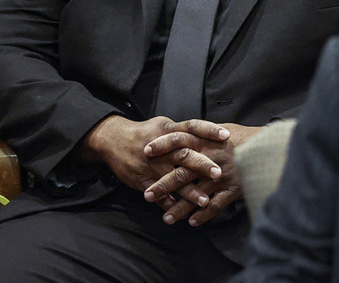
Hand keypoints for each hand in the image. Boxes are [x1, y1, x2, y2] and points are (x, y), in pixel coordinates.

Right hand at [81, 115, 229, 205]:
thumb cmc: (145, 132)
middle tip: (219, 174)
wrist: (112, 140)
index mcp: (169, 130)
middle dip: (202, 165)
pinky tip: (182, 214)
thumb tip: (211, 134)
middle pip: (184, 154)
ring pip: (172, 179)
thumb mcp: (164, 124)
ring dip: (189, 192)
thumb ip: (185, 131)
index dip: (209, 130)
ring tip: (205, 202)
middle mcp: (162, 147)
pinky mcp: (142, 180)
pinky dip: (169, 205)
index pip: (192, 126)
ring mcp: (151, 165)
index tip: (226, 136)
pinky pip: (157, 195)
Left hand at [143, 123, 261, 226]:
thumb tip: (185, 132)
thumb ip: (205, 134)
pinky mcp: (234, 189)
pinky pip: (216, 205)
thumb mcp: (224, 129)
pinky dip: (204, 215)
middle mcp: (213, 158)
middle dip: (163, 185)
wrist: (271, 148)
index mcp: (209, 141)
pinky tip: (193, 222)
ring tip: (167, 219)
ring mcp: (223, 175)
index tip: (146, 152)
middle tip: (147, 195)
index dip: (163, 145)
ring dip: (180, 207)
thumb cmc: (247, 137)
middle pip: (183, 172)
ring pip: (197, 194)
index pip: (180, 140)